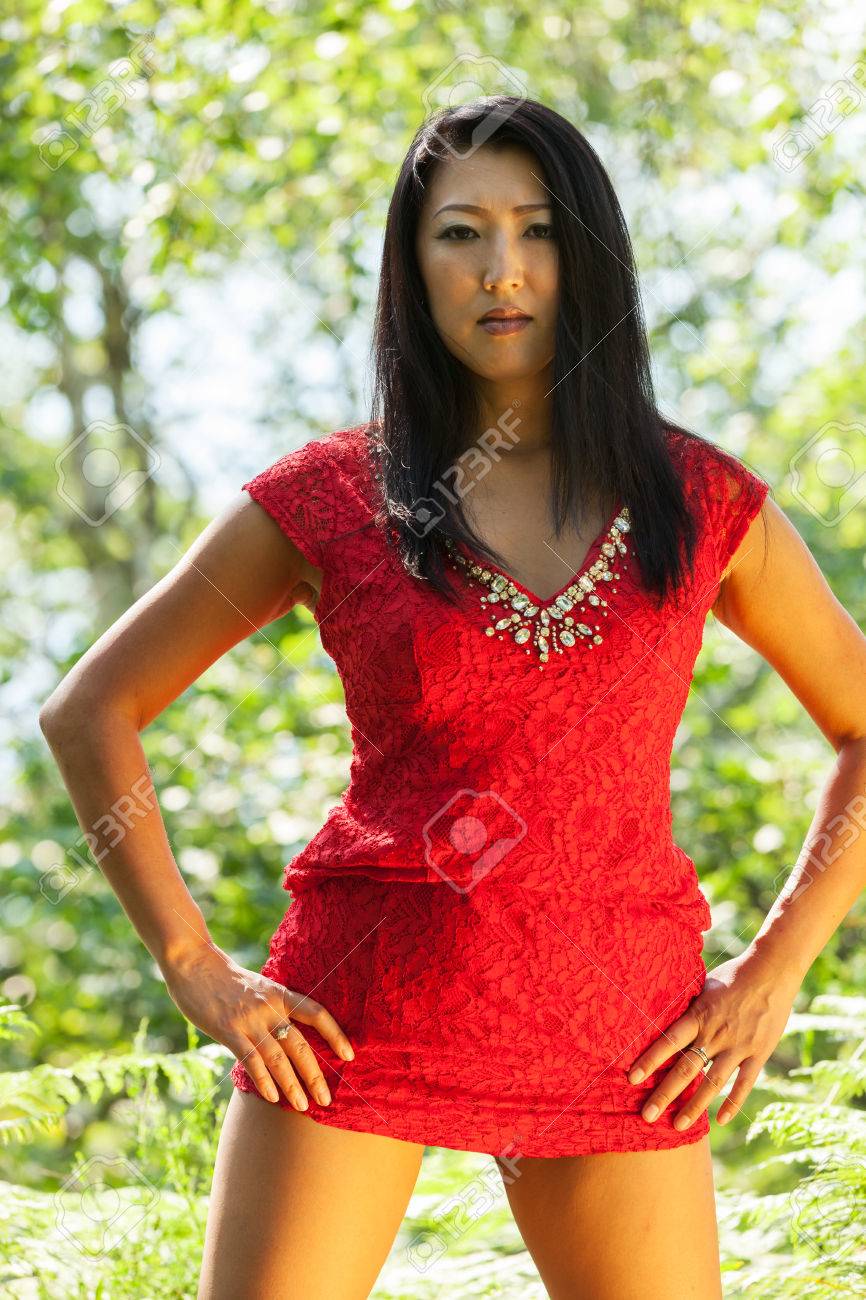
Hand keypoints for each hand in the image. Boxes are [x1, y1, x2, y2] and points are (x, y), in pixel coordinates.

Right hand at [162, 940, 355, 1110]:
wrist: (194, 963)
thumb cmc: (227, 980)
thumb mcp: (259, 987)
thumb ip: (274, 1008)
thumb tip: (289, 1035)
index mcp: (281, 993)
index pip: (317, 1013)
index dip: (335, 1034)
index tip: (349, 1055)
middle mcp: (270, 1006)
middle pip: (300, 1045)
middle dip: (314, 1075)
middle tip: (326, 1100)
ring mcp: (249, 1019)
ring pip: (278, 1058)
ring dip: (292, 1085)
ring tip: (303, 1106)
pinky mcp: (228, 1030)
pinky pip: (250, 1060)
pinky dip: (263, 1081)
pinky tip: (272, 1098)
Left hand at [626, 949, 800, 1130]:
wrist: (773, 971)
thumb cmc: (734, 974)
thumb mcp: (704, 985)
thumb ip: (688, 1005)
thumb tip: (662, 1010)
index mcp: (698, 1015)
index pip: (668, 1042)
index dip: (650, 1061)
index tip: (631, 1079)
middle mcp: (715, 1033)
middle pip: (685, 1069)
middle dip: (664, 1095)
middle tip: (647, 1116)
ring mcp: (738, 1046)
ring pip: (712, 1083)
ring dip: (694, 1107)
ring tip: (678, 1126)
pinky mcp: (758, 1053)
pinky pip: (744, 1084)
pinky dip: (732, 1103)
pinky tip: (720, 1120)